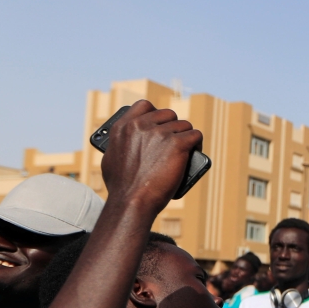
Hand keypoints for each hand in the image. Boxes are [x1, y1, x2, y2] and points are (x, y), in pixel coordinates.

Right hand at [100, 100, 202, 214]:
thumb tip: (127, 143)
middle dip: (174, 127)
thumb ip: (120, 145)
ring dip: (187, 136)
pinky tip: (195, 152)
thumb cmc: (121, 188)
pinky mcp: (177, 144)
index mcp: (123, 126)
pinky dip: (197, 144)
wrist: (132, 201)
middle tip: (176, 141)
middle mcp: (141, 125)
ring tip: (187, 149)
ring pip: (184, 125)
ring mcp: (160, 133)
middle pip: (168, 114)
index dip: (156, 115)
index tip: (161, 126)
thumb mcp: (111, 159)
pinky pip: (195, 135)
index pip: (145, 106)